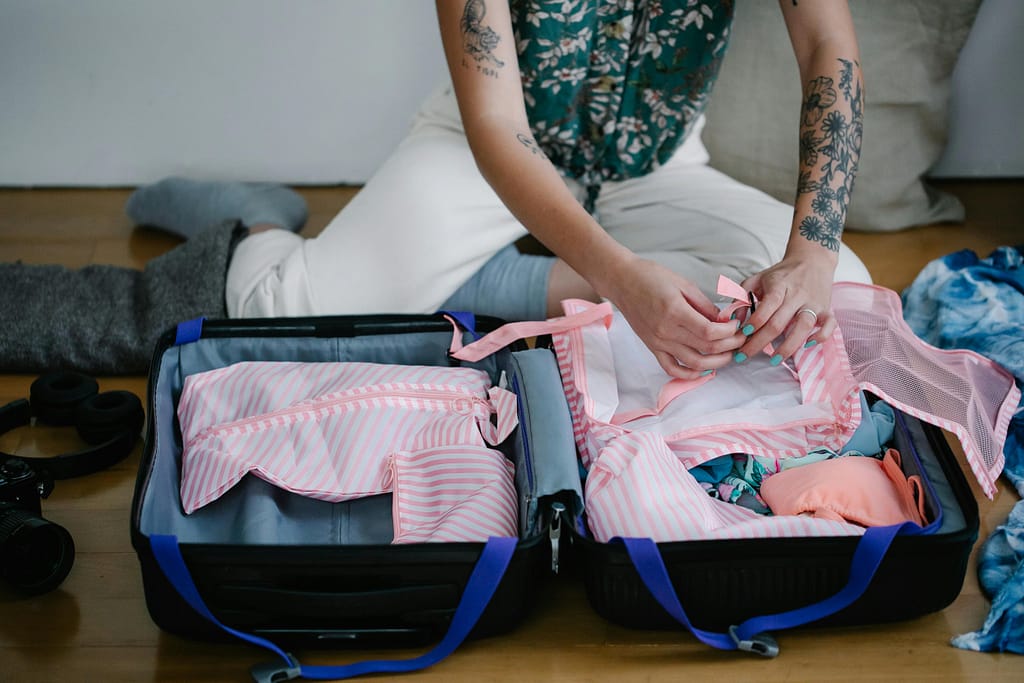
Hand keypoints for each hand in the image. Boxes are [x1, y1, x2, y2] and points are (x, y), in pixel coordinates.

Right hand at [601, 256, 744, 378]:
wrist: (622, 282)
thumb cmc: (651, 277)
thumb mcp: (684, 284)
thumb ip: (705, 305)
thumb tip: (723, 321)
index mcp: (675, 312)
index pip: (710, 332)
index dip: (729, 332)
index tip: (737, 325)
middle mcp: (666, 331)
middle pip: (706, 348)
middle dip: (729, 346)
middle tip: (740, 339)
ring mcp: (658, 342)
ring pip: (693, 363)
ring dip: (716, 363)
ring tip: (728, 355)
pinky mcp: (652, 347)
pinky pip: (671, 368)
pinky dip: (689, 374)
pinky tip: (703, 370)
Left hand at [737, 255, 835, 363]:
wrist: (812, 259)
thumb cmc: (781, 274)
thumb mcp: (757, 279)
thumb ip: (741, 296)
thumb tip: (732, 319)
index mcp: (779, 286)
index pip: (768, 305)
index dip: (756, 321)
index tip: (743, 334)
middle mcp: (797, 295)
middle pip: (779, 322)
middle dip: (760, 342)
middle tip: (745, 356)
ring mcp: (813, 303)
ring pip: (803, 326)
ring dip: (788, 346)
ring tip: (774, 360)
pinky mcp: (827, 309)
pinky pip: (830, 325)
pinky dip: (822, 336)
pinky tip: (807, 346)